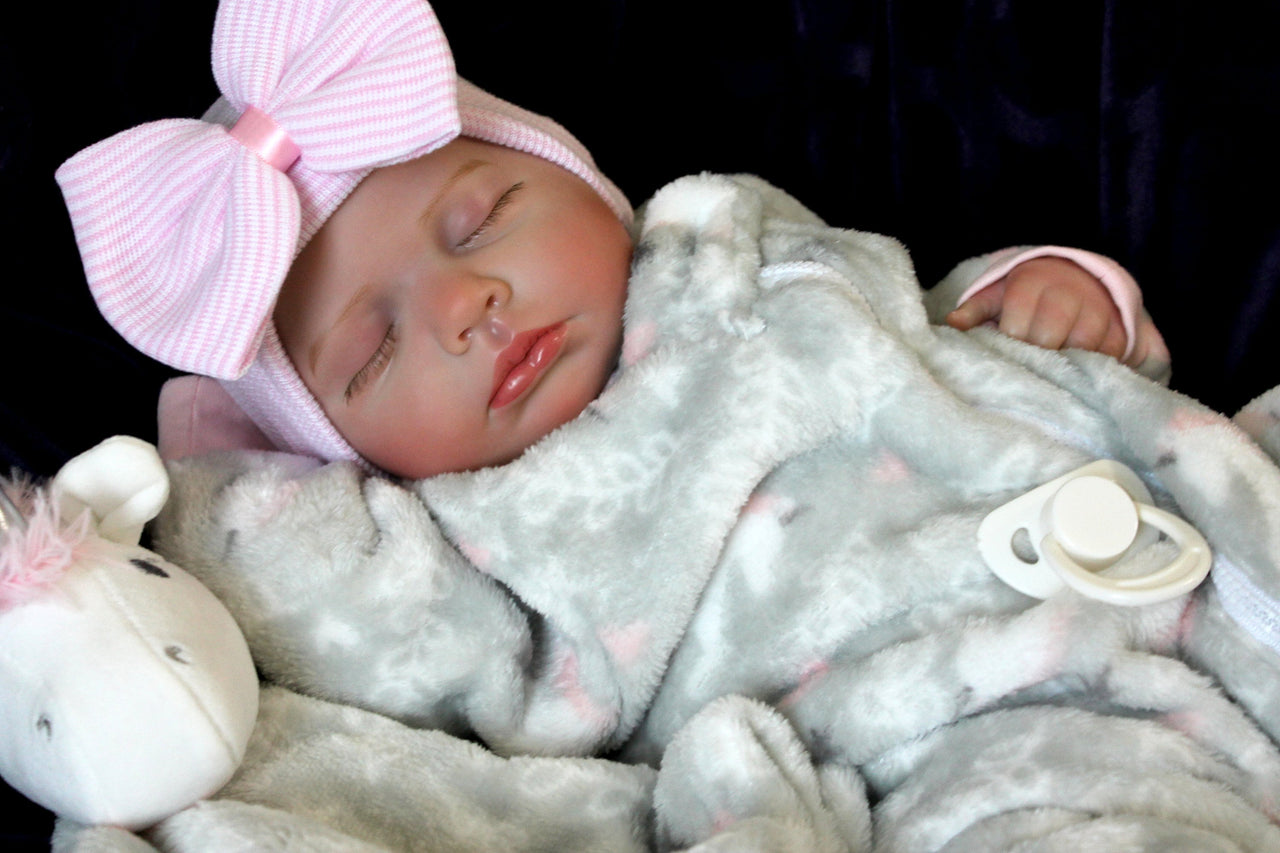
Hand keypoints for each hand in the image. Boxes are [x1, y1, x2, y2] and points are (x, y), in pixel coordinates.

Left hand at [945, 257, 1134, 364]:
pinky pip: (1109, 355)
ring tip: (1050, 372)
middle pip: (1049, 338)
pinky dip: (1094, 366)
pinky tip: (1078, 370)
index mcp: (1032, 283)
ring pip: (1082, 347)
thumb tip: (953, 324)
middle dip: (1035, 358)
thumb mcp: (997, 295)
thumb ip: (975, 310)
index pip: (1018, 325)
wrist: (1077, 277)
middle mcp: (1068, 292)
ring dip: (1066, 365)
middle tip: (1027, 369)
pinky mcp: (1119, 327)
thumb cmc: (1027, 294)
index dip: (1011, 346)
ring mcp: (1097, 309)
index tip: (1008, 355)